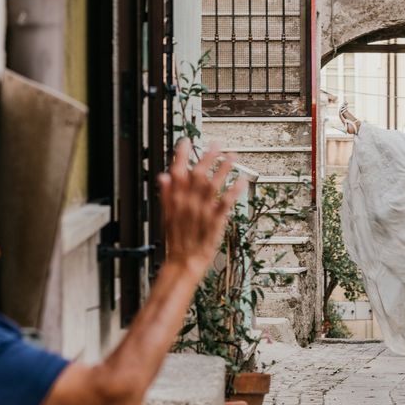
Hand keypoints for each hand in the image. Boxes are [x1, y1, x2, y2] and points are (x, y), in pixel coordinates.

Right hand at [158, 138, 245, 273]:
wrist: (184, 262)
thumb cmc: (177, 240)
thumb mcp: (167, 216)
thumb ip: (166, 195)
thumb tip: (163, 176)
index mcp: (175, 201)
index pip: (176, 174)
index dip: (181, 156)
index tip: (186, 142)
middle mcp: (188, 204)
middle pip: (197, 176)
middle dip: (207, 158)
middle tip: (216, 144)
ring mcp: (202, 213)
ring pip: (212, 186)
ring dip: (223, 169)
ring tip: (232, 156)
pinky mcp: (215, 222)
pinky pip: (225, 204)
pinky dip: (233, 192)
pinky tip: (241, 181)